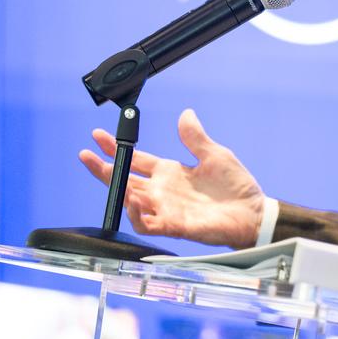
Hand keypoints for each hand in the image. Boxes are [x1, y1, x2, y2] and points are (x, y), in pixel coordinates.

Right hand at [79, 108, 265, 248]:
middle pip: (125, 179)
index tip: (98, 136)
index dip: (116, 149)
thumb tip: (185, 113)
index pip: (135, 159)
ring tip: (109, 173)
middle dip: (103, 169)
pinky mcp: (174, 225)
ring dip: (118, 189)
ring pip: (130, 201)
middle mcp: (163, 191)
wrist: (252, 213)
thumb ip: (195, 138)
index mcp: (170, 172)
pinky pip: (147, 223)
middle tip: (85, 156)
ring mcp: (166, 209)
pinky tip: (133, 199)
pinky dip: (137, 213)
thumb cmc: (235, 187)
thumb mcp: (215, 154)